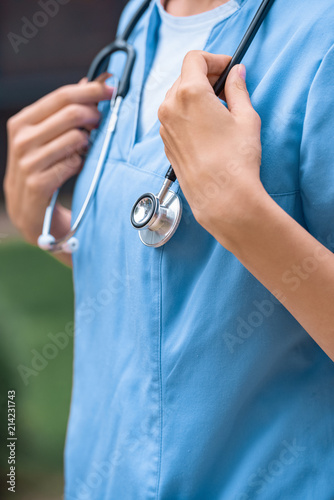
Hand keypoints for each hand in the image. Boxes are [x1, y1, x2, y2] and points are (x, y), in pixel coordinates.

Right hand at [4, 75, 114, 245]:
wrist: (30, 213)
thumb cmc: (43, 170)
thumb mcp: (48, 138)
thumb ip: (65, 112)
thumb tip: (89, 81)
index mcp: (22, 122)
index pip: (61, 96)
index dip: (90, 90)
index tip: (111, 88)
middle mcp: (21, 139)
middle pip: (71, 113)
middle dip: (94, 115)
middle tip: (101, 123)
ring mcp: (28, 162)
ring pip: (75, 138)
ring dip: (87, 143)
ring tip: (83, 149)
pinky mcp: (38, 183)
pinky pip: (73, 164)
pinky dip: (80, 163)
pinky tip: (76, 166)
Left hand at [158, 51, 264, 250]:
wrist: (222, 197)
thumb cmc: (235, 161)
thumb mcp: (246, 117)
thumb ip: (238, 90)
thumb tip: (236, 74)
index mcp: (189, 93)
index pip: (195, 58)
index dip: (214, 59)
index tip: (227, 67)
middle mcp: (170, 108)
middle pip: (184, 77)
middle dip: (206, 77)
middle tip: (227, 88)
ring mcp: (165, 128)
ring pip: (177, 98)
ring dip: (196, 96)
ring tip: (219, 110)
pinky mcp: (166, 144)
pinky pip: (174, 118)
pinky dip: (188, 114)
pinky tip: (207, 128)